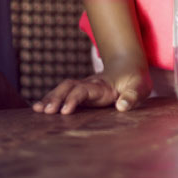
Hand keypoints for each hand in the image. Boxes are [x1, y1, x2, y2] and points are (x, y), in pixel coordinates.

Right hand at [32, 58, 151, 114]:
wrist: (129, 66)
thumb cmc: (135, 79)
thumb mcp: (140, 87)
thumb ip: (132, 96)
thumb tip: (121, 107)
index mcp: (102, 85)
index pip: (84, 90)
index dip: (74, 99)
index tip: (65, 111)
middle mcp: (89, 84)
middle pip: (69, 87)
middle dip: (56, 97)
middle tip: (45, 111)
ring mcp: (84, 87)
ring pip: (63, 88)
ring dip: (50, 97)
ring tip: (37, 110)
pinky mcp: (81, 92)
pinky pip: (63, 94)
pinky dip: (51, 99)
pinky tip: (39, 108)